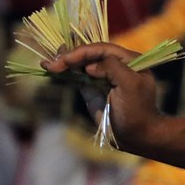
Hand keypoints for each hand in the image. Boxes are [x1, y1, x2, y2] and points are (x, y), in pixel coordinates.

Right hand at [42, 42, 159, 153]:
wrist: (135, 135)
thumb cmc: (137, 110)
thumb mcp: (130, 85)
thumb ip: (112, 68)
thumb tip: (90, 66)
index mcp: (129, 60)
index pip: (102, 49)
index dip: (82, 52)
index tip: (65, 60)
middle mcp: (115, 65)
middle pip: (89, 54)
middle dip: (70, 56)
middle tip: (52, 63)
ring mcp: (102, 76)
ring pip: (81, 63)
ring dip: (64, 61)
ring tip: (48, 63)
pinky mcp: (92, 89)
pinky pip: (77, 76)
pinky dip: (65, 72)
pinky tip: (51, 69)